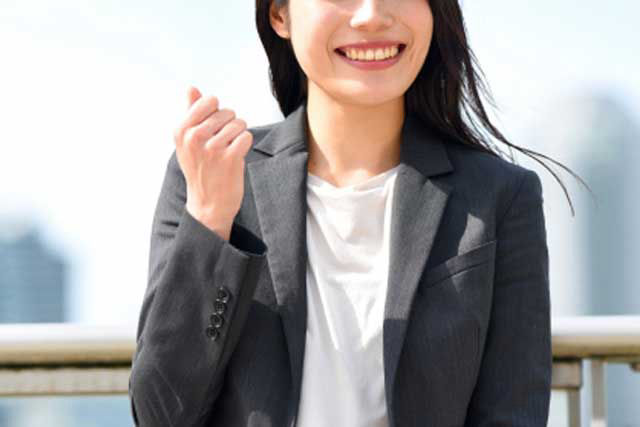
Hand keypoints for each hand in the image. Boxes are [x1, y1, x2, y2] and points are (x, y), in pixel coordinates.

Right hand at [173, 86, 252, 240]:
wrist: (208, 204)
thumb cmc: (200, 170)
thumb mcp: (187, 142)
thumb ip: (191, 112)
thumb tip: (191, 88)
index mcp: (181, 130)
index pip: (210, 101)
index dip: (218, 112)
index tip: (214, 128)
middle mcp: (194, 137)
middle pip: (227, 112)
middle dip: (230, 125)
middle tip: (222, 143)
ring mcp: (212, 148)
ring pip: (238, 123)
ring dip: (239, 135)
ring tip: (229, 150)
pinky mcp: (230, 158)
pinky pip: (246, 136)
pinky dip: (245, 145)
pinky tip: (236, 156)